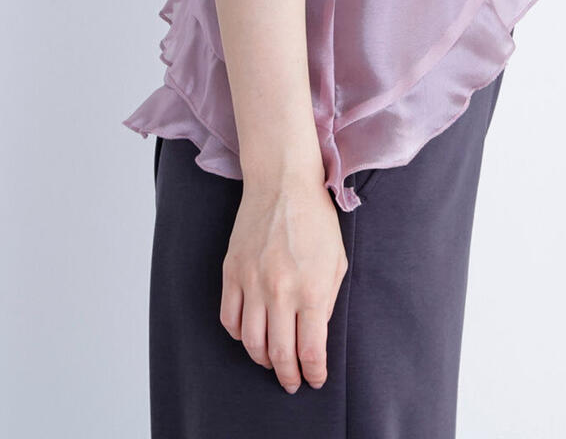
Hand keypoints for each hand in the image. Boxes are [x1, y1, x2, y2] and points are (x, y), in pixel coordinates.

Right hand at [219, 174, 347, 392]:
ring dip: (263, 360)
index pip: (310, 352)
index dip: (314, 374)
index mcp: (311, 289)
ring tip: (272, 361)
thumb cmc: (315, 220)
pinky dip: (239, 335)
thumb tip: (314, 337)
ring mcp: (251, 281)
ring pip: (250, 343)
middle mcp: (280, 290)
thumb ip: (327, 302)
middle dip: (288, 376)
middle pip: (279, 355)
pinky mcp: (231, 272)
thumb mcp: (336, 262)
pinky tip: (251, 333)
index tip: (315, 379)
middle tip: (292, 382)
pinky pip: (229, 319)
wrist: (282, 183)